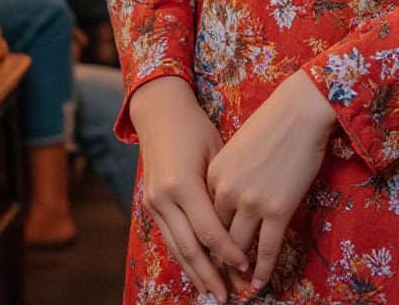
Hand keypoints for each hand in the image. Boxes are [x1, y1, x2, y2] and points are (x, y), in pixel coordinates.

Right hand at [129, 76, 249, 302]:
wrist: (161, 112)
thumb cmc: (196, 128)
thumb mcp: (217, 152)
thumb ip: (224, 188)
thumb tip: (242, 223)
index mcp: (183, 183)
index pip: (209, 231)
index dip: (229, 252)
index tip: (248, 266)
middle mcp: (164, 198)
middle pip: (190, 248)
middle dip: (210, 274)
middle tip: (229, 296)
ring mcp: (153, 202)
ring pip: (176, 248)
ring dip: (195, 272)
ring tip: (213, 292)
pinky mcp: (149, 204)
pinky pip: (168, 237)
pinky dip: (183, 256)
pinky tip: (196, 269)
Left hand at [207, 70, 336, 292]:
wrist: (300, 111)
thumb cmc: (272, 122)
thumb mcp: (237, 148)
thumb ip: (228, 175)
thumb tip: (230, 201)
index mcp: (213, 175)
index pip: (205, 216)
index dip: (208, 239)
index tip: (210, 255)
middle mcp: (227, 191)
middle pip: (217, 236)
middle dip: (218, 261)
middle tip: (219, 280)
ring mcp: (252, 202)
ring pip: (239, 248)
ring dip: (238, 271)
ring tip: (238, 287)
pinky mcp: (278, 209)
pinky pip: (266, 249)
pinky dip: (261, 270)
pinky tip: (258, 284)